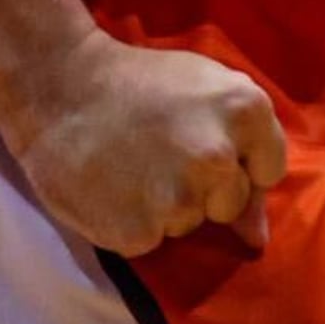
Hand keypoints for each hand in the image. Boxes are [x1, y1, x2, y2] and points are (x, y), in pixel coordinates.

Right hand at [0, 31, 287, 258]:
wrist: (56, 85)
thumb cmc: (136, 84)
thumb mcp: (201, 90)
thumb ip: (243, 150)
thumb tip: (258, 236)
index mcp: (244, 109)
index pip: (268, 170)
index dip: (236, 162)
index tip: (199, 142)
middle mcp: (219, 156)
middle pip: (230, 202)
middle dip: (203, 187)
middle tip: (159, 151)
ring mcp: (180, 198)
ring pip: (191, 222)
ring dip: (167, 205)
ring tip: (131, 165)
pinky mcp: (141, 231)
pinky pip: (153, 239)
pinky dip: (135, 221)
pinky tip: (113, 187)